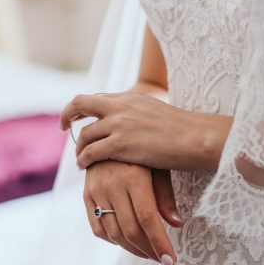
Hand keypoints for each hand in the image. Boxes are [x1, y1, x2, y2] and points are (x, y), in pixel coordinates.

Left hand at [60, 92, 231, 170]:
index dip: (84, 107)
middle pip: (81, 104)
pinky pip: (91, 152)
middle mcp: (121, 105)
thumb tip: (142, 122)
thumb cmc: (187, 131)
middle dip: (68, 115)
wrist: (198, 138)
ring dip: (79, 147)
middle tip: (65, 128)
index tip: (78, 117)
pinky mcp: (120, 144)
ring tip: (80, 159)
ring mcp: (119, 124)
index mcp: (132, 97)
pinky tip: (85, 167)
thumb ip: (143, 114)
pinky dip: (84, 160)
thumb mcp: (160, 113)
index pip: (98, 98)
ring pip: (85, 134)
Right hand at [84, 160, 183, 264]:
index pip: (148, 219)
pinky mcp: (86, 195)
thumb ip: (165, 196)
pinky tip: (128, 242)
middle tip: (163, 260)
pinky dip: (113, 240)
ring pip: (113, 233)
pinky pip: (97, 228)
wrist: (108, 133)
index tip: (170, 261)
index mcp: (134, 177)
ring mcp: (96, 191)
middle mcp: (112, 184)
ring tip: (149, 253)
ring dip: (133, 249)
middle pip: (130, 230)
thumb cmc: (143, 152)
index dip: (159, 243)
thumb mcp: (159, 167)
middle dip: (149, 251)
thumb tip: (176, 224)